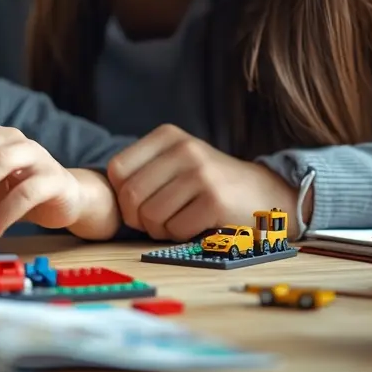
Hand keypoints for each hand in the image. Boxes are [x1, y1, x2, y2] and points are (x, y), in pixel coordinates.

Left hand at [105, 124, 295, 241]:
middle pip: (130, 195)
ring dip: (160, 230)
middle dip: (138, 218)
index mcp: (167, 136)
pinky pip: (175, 229)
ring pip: (151, 215)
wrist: (267, 195)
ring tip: (179, 221)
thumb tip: (104, 197)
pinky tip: (198, 225)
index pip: (116, 170)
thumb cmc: (210, 186)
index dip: (122, 196)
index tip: (140, 205)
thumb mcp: (176, 163)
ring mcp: (200, 172)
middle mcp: (183, 148)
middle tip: (156, 222)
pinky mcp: (215, 200)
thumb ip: (143, 171)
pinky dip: (181, 235)